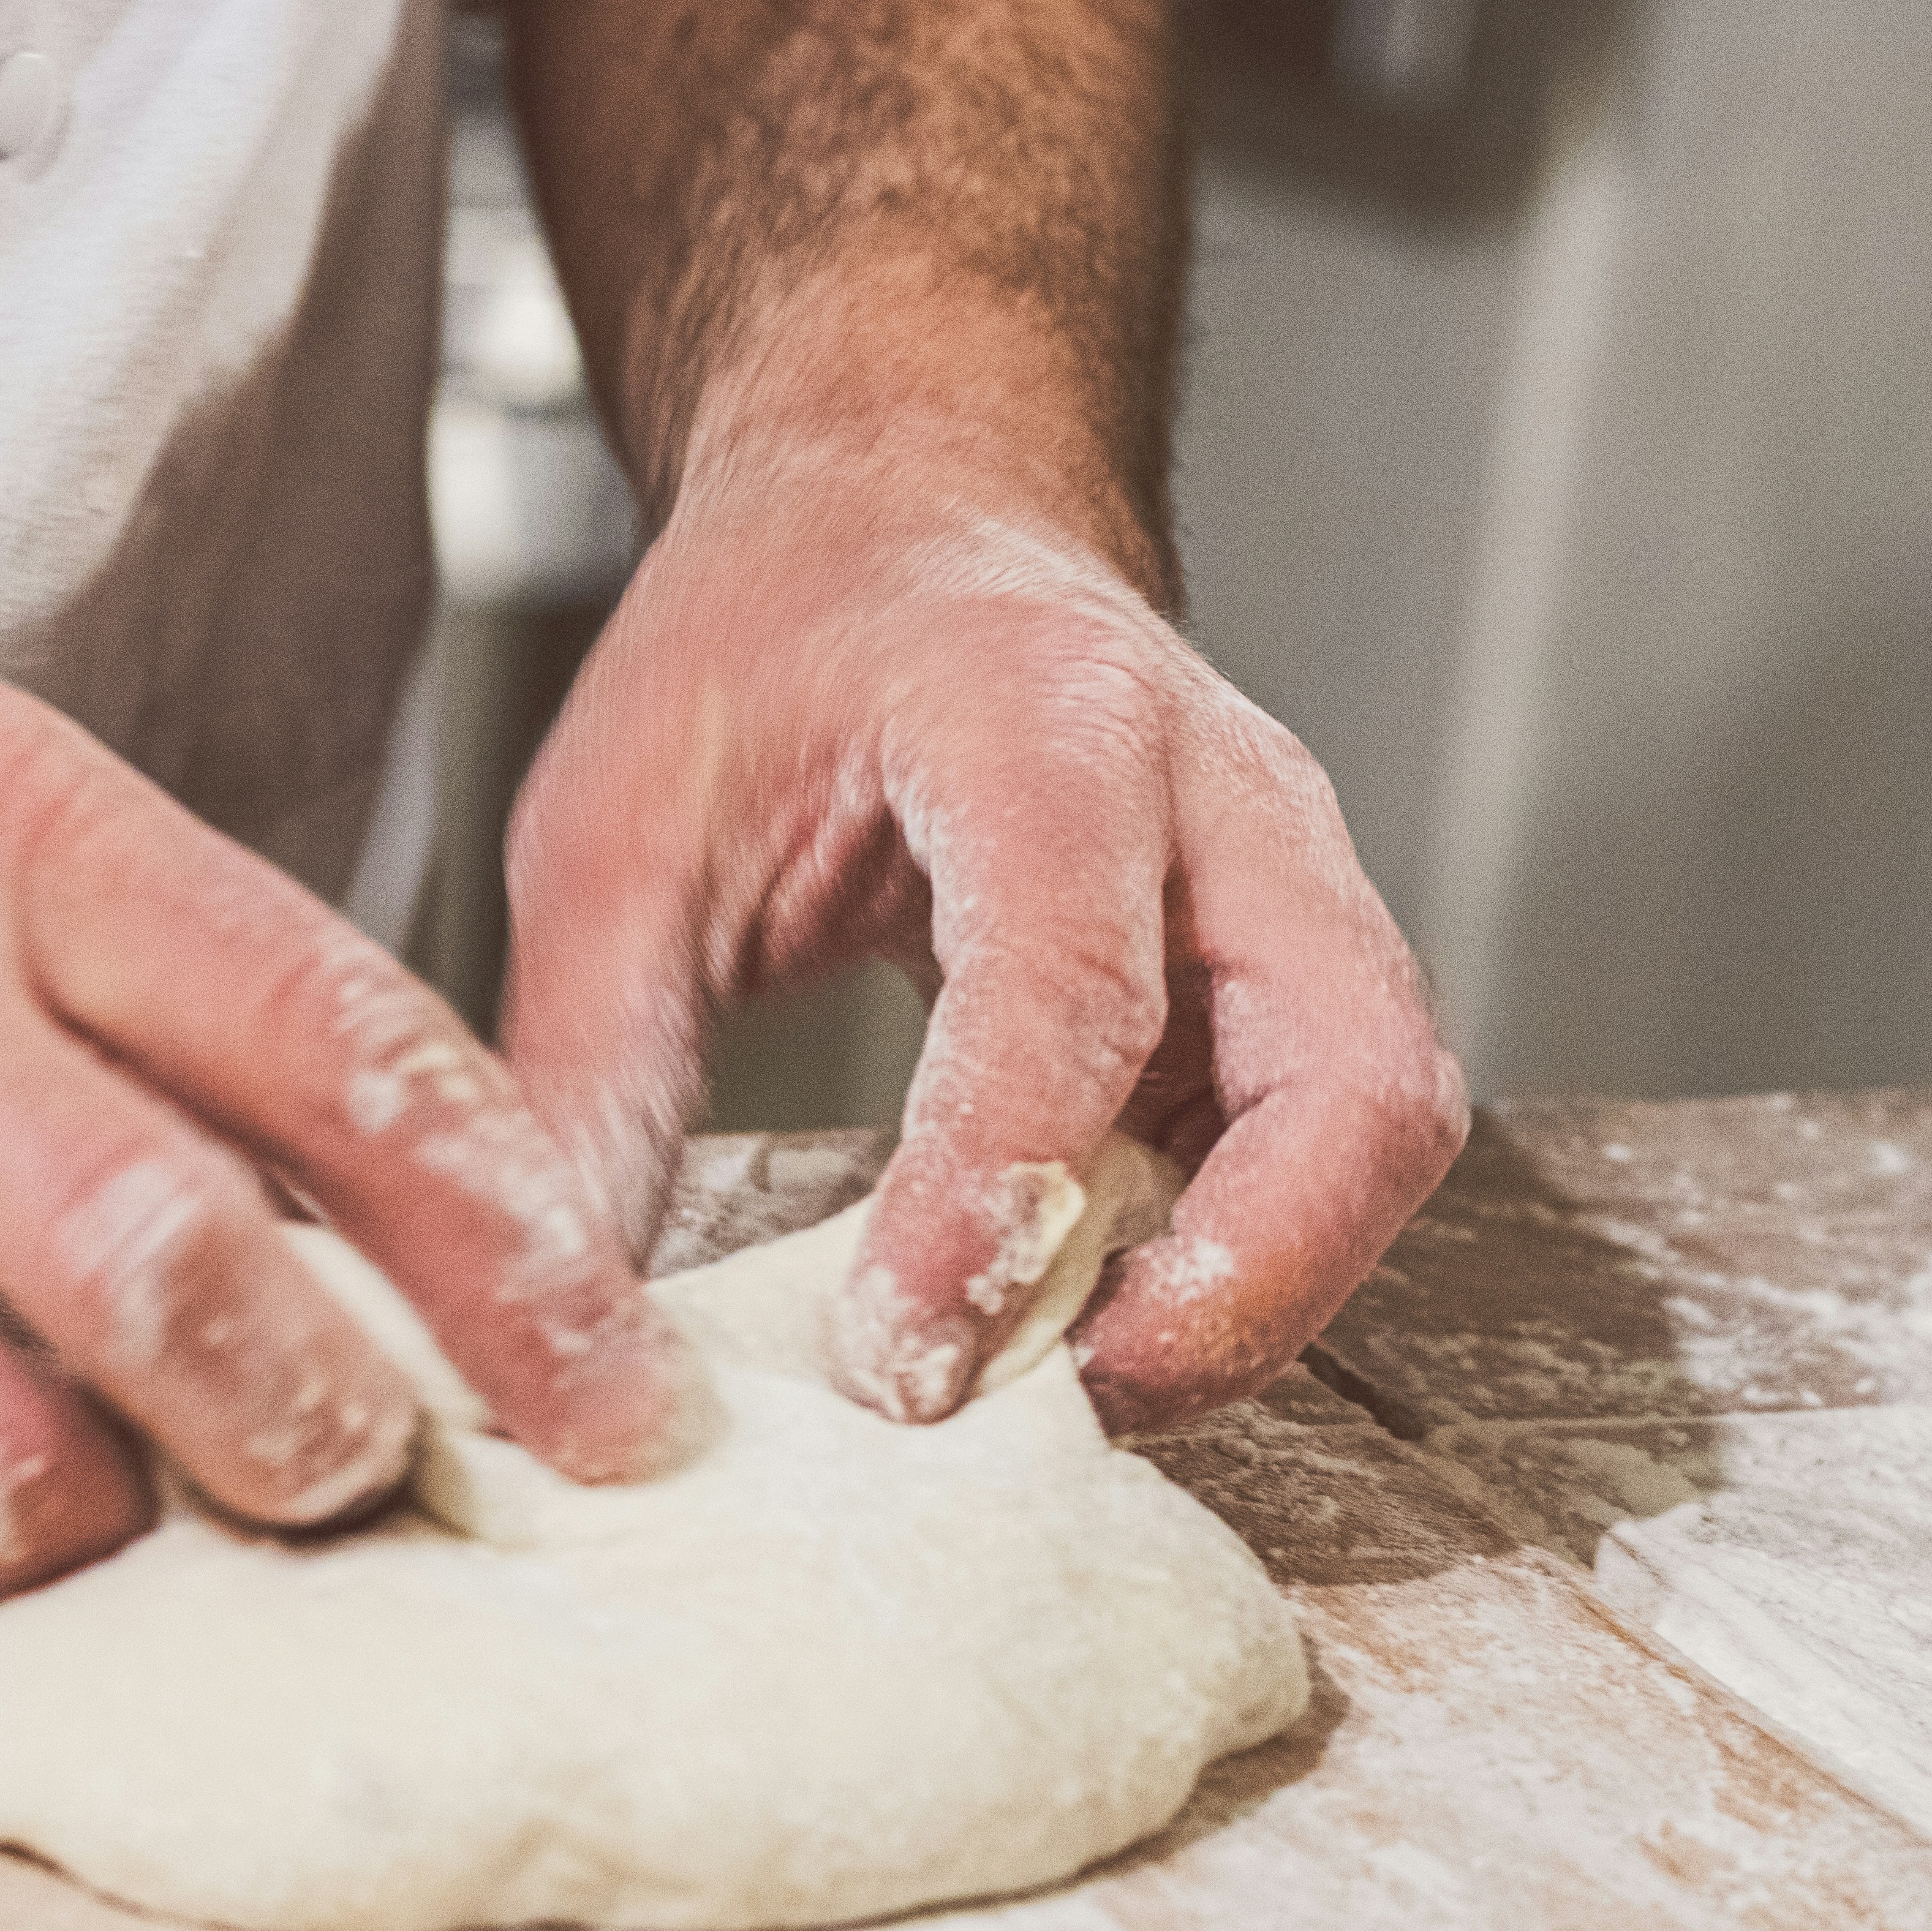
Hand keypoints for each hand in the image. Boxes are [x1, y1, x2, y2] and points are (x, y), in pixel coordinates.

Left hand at [500, 438, 1466, 1434]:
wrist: (906, 519)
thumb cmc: (778, 638)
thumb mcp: (625, 820)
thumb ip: (595, 1061)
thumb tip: (557, 1314)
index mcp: (1046, 720)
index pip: (1074, 981)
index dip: (1000, 1191)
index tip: (903, 1363)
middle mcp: (1226, 801)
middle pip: (1352, 1075)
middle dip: (1242, 1283)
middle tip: (1071, 1410)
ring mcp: (1291, 889)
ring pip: (1374, 1131)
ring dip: (1255, 1295)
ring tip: (1071, 1395)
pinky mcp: (1287, 974)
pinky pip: (1323, 1148)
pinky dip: (1234, 1262)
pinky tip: (1091, 1321)